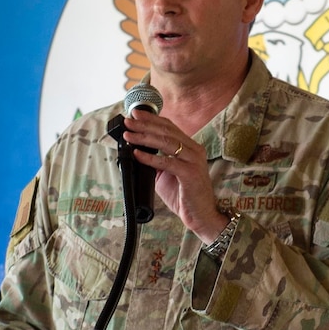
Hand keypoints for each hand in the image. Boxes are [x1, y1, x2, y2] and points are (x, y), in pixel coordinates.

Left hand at [120, 110, 228, 241]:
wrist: (200, 216)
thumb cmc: (185, 196)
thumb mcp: (166, 175)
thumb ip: (155, 162)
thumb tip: (136, 151)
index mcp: (190, 148)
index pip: (170, 127)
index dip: (152, 119)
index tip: (135, 114)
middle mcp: (194, 150)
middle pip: (167, 131)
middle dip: (145, 124)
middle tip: (128, 121)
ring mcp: (194, 161)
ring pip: (167, 142)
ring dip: (145, 137)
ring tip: (129, 135)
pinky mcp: (190, 174)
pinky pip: (167, 162)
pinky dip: (150, 158)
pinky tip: (137, 154)